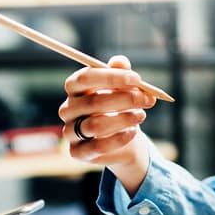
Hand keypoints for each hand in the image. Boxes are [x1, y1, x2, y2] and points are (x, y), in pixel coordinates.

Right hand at [58, 55, 155, 194]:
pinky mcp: (77, 152)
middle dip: (125, 100)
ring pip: (96, 125)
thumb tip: (120, 62)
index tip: (136, 79)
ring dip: (124, 119)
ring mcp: (70, 132)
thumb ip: (121, 73)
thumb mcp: (122, 87)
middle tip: (147, 99)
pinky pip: (98, 146)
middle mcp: (67, 109)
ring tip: (141, 115)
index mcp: (74, 88)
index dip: (110, 77)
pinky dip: (119, 138)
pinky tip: (133, 132)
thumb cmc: (120, 106)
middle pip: (93, 102)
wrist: (123, 137)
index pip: (84, 78)